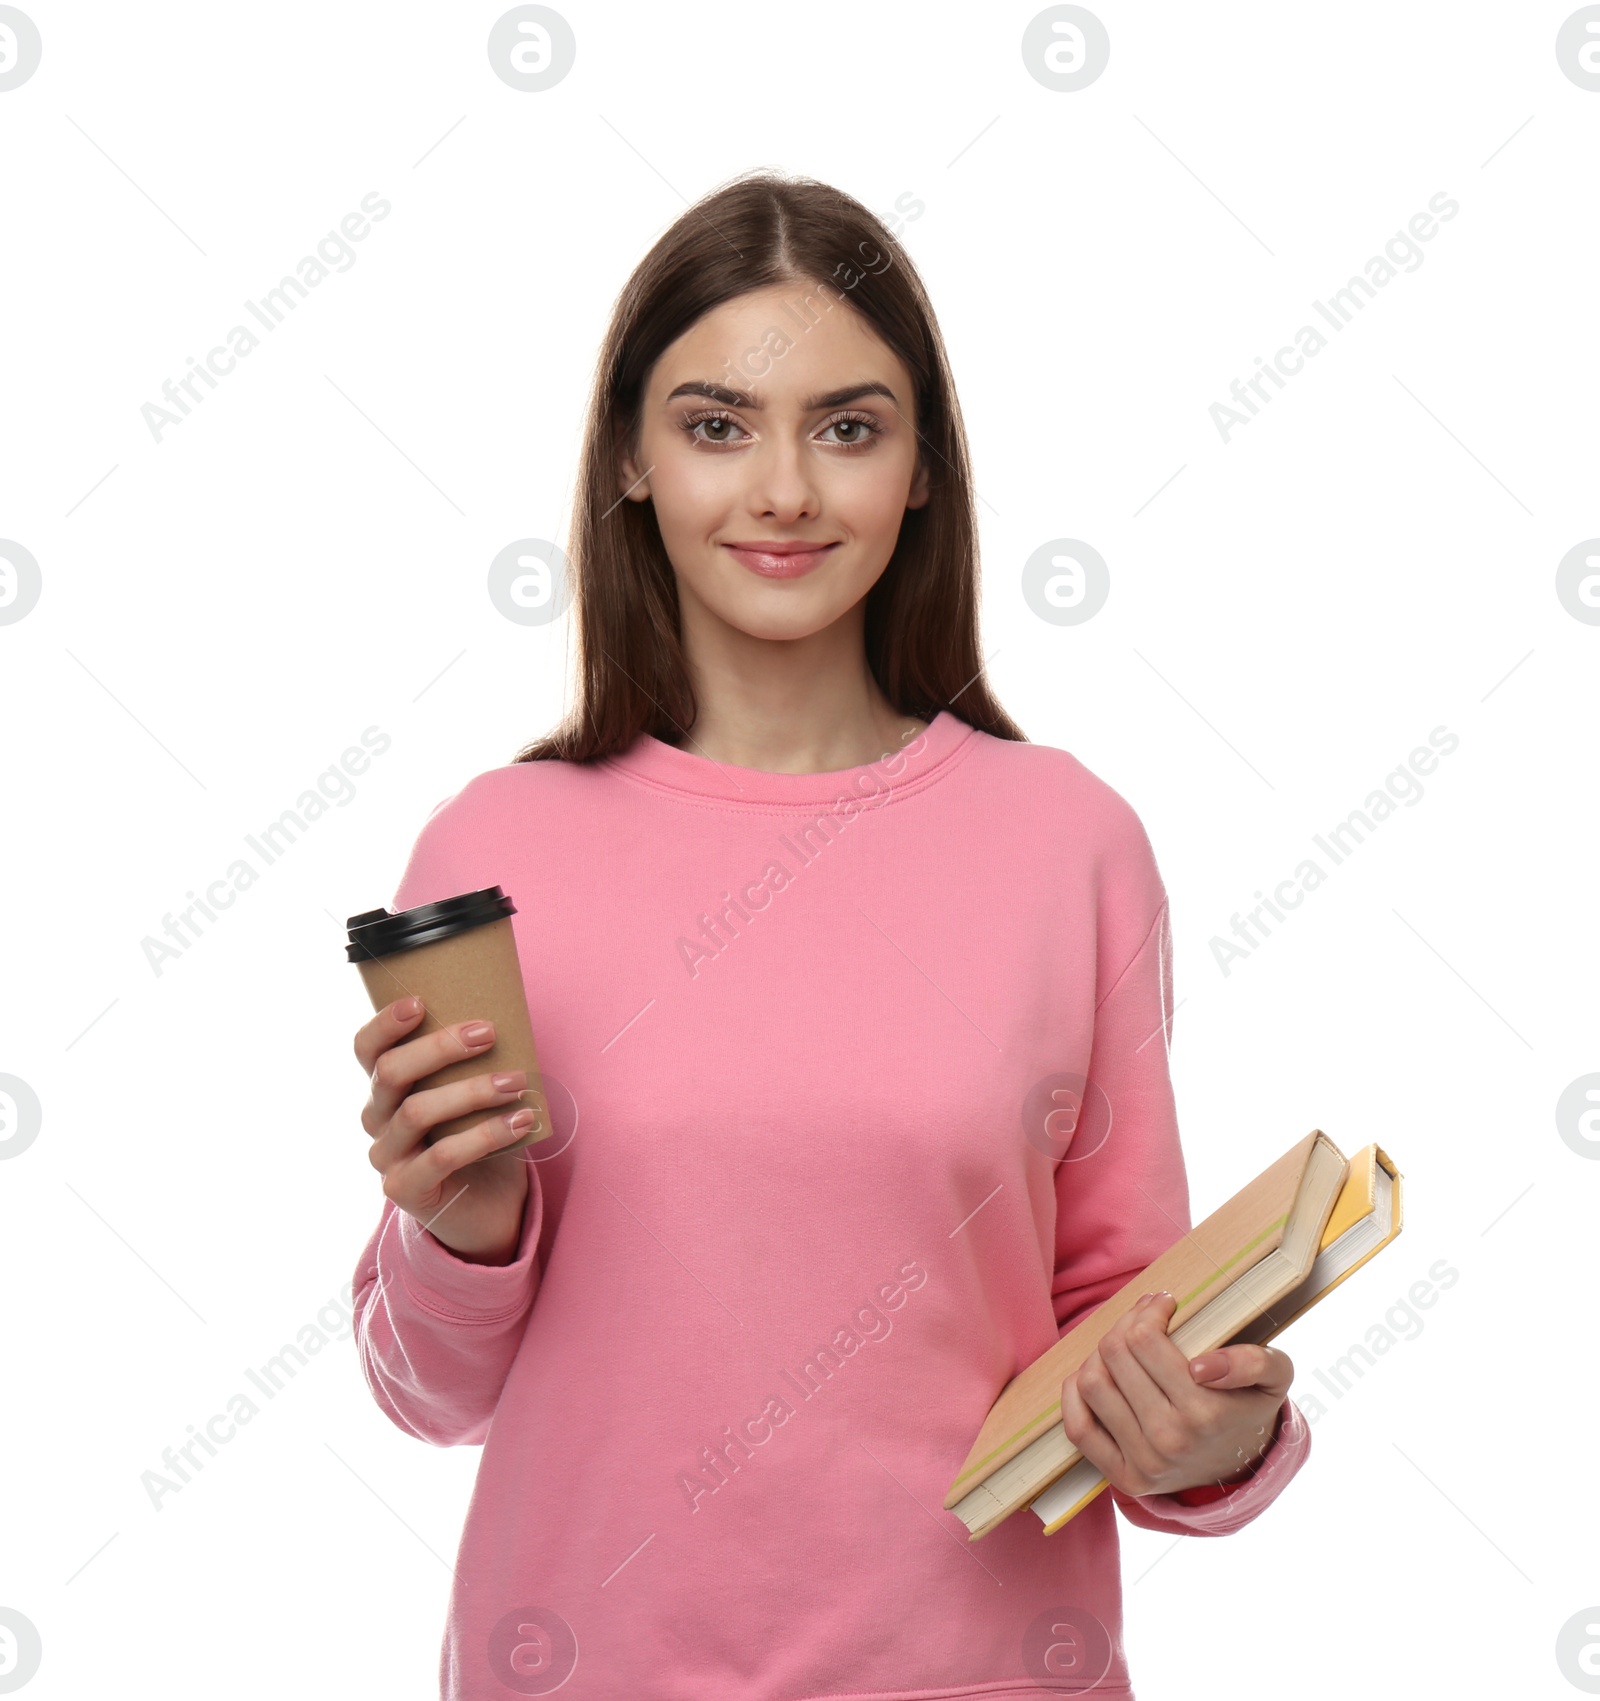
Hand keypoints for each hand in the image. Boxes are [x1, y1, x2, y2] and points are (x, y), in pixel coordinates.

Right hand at [355, 996, 532, 1265]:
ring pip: (417, 1112)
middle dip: (440, 1047)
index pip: (367, 1050)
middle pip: (390, 1073)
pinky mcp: (405, 1190)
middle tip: (489, 1032)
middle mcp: (376, 1120)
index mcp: (386, 1089)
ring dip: (472, 1090)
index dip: (385, 1023)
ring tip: (517, 1081)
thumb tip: (511, 1014)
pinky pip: (442, 1156)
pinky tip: (520, 1121)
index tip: (420, 1001)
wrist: (487, 1208)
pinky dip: (486, 1134)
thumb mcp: (472, 1093)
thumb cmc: (480, 1136)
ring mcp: (386, 1157)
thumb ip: (474, 1061)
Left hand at [1060, 1290, 1292, 1497]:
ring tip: (1125, 1347)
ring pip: (1092, 1382)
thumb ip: (1254, 1362)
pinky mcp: (1124, 1477)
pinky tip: (1099, 1374)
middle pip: (1115, 1353)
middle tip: (1144, 1319)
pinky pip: (1079, 1427)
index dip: (1150, 1310)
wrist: (1242, 1468)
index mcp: (1205, 1412)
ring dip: (1102, 1353)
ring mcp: (1144, 1462)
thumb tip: (1201, 1366)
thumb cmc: (1248, 1407)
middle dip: (1127, 1324)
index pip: (1144, 1339)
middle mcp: (1170, 1440)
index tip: (1165, 1304)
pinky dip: (1076, 1393)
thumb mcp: (1274, 1377)